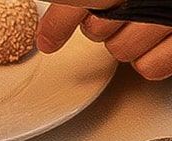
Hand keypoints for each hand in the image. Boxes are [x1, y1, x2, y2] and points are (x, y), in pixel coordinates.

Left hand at [39, 4, 171, 75]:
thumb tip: (50, 28)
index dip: (62, 20)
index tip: (47, 40)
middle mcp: (154, 0)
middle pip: (97, 29)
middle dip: (101, 25)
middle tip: (117, 14)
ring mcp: (171, 20)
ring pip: (120, 50)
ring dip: (127, 41)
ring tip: (144, 24)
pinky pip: (148, 68)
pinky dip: (150, 59)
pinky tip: (158, 41)